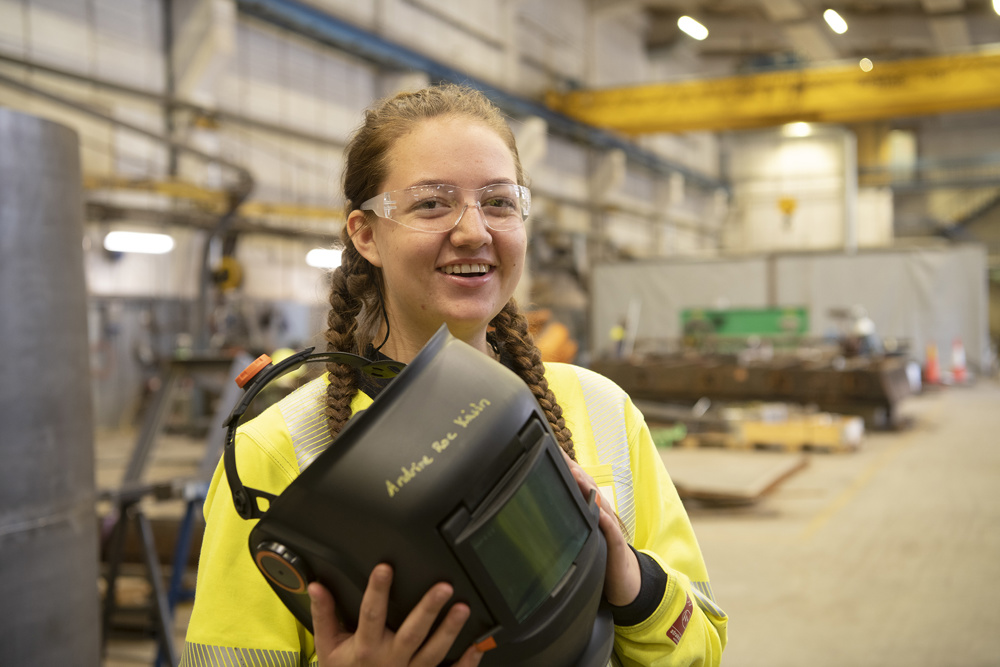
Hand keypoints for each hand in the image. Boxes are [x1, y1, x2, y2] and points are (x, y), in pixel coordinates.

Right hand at [309, 563, 484, 666]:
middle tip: (443, 588)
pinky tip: (478, 646)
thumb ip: (325, 615)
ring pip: (433, 652)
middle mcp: (390, 660)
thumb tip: (317, 586)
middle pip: (412, 633)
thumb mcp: (328, 647)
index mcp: (365, 647)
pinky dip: (466, 662)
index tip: (385, 567)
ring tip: (463, 608)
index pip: (371, 614)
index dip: (377, 591)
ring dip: (449, 631)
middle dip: (428, 610)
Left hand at [562, 451, 641, 606]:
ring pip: (599, 503)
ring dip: (588, 488)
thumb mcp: (582, 534)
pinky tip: (597, 512)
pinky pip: (611, 530)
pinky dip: (604, 520)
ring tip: (575, 474)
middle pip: (589, 487)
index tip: (552, 452)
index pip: (579, 485)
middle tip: (560, 456)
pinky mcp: (616, 544)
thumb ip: (568, 520)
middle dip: (575, 471)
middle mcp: (601, 514)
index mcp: (592, 510)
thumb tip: (544, 509)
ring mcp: (610, 527)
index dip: (568, 468)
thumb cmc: (601, 553)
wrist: (625, 579)